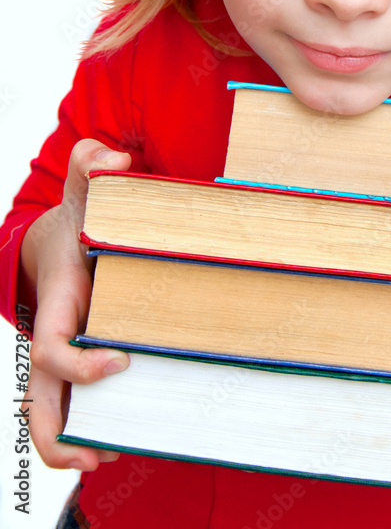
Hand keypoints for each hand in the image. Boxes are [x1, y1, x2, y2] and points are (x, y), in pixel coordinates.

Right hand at [21, 139, 131, 470]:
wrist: (56, 244)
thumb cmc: (76, 222)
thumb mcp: (85, 191)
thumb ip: (94, 165)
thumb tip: (117, 158)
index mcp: (57, 307)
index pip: (52, 351)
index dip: (80, 366)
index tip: (122, 362)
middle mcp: (54, 340)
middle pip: (38, 404)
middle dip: (60, 438)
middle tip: (100, 454)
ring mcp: (63, 358)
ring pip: (50, 417)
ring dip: (76, 445)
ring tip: (117, 455)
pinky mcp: (79, 364)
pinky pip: (75, 406)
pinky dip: (93, 426)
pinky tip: (128, 434)